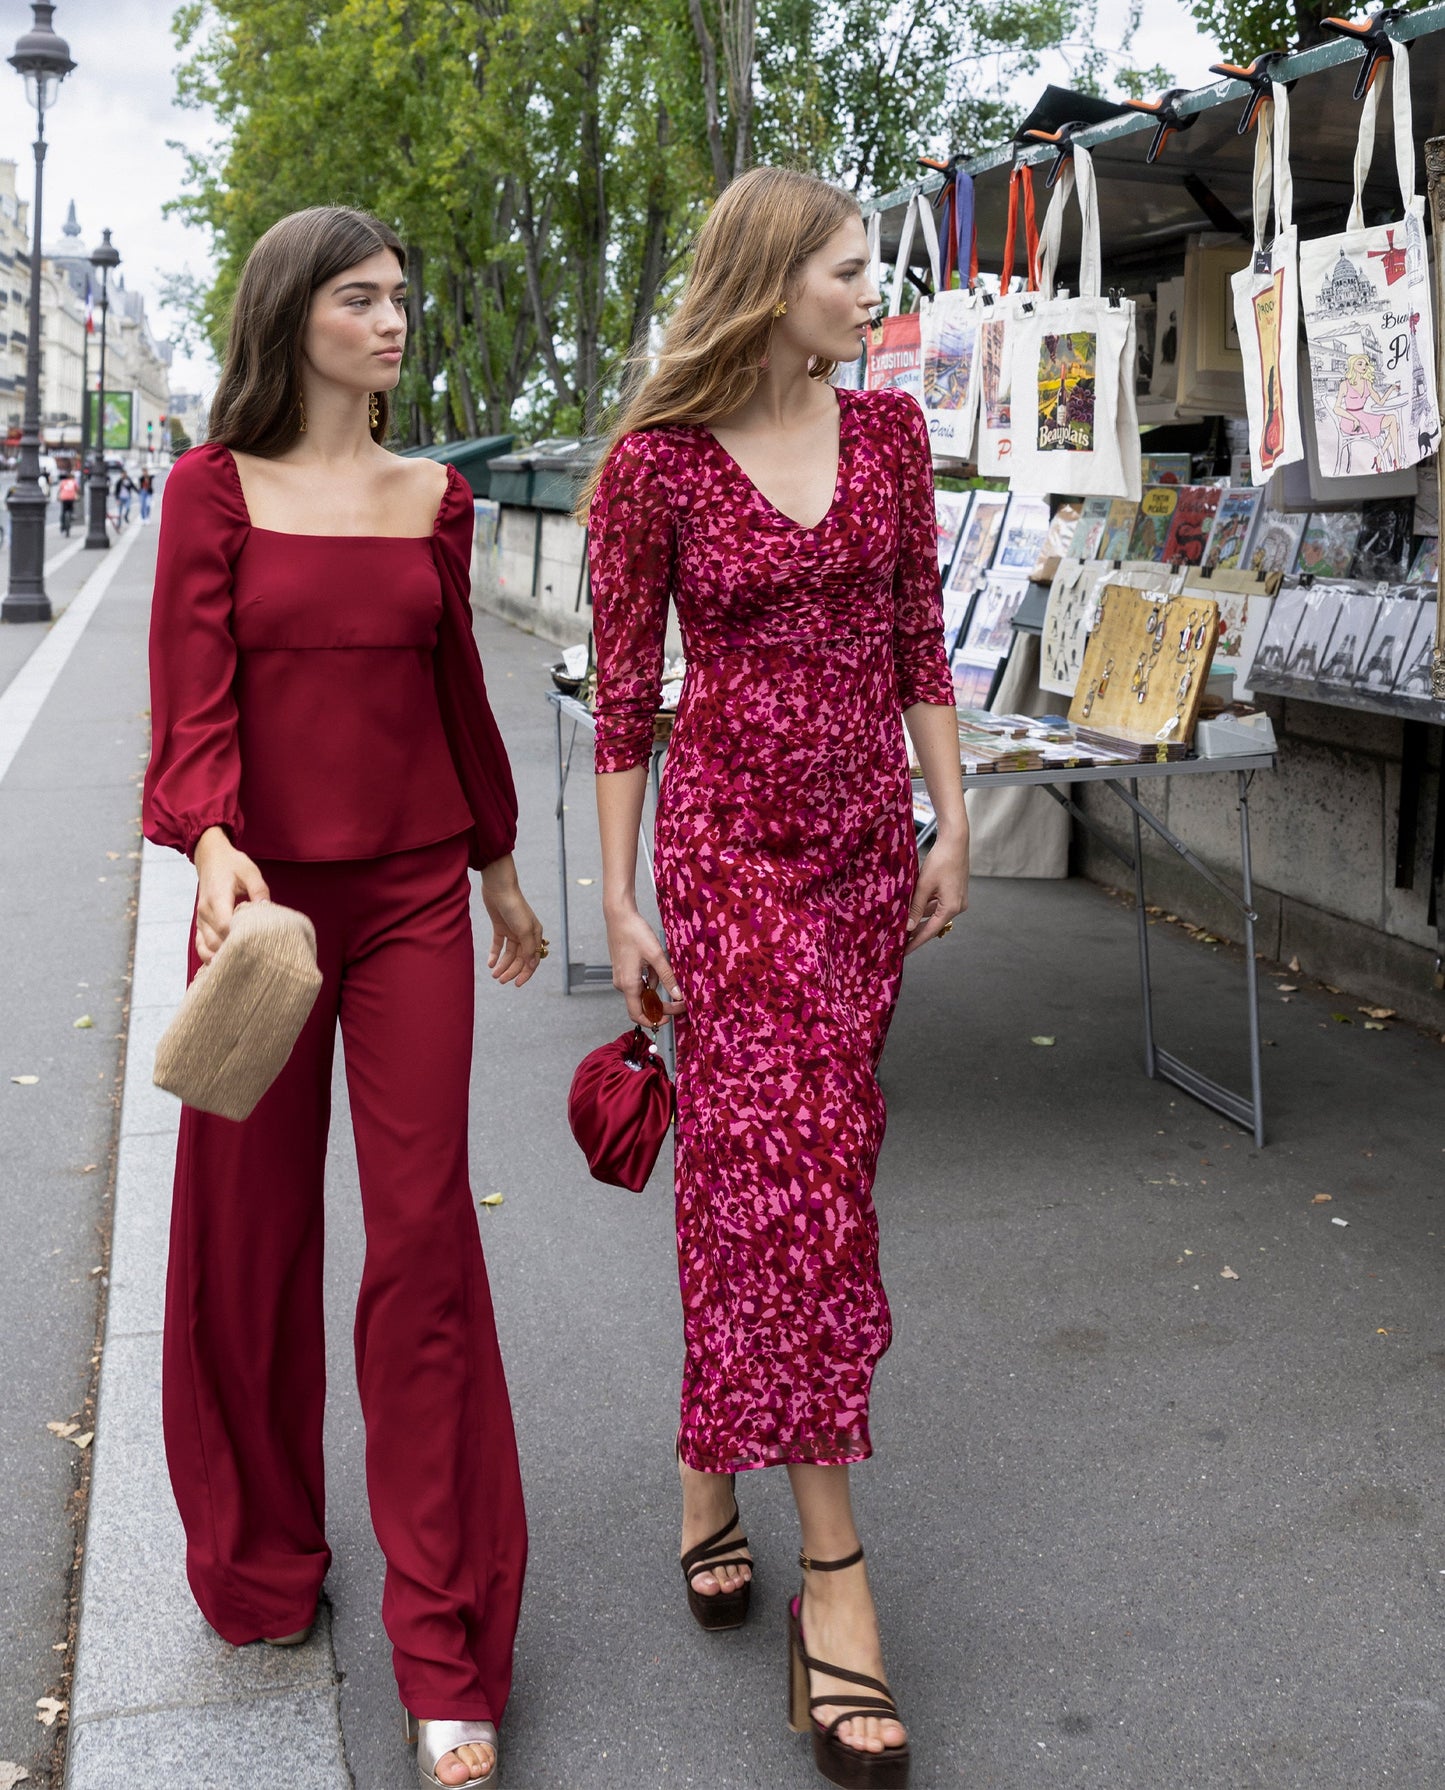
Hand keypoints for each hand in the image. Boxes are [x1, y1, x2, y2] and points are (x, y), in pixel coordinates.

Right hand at [193, 826, 269, 964]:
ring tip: (241, 965)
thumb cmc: (232, 864)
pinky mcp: (200, 923)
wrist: (211, 857)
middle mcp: (205, 911)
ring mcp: (200, 919)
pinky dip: (209, 956)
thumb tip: (267, 909)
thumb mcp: (250, 872)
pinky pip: (200, 945)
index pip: (225, 926)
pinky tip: (224, 963)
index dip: (239, 939)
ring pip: (206, 947)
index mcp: (217, 899)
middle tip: (254, 960)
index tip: (257, 946)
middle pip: (215, 942)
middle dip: (232, 952)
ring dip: (221, 957)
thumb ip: (259, 890)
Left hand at [479, 854, 545, 986]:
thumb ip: (528, 948)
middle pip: (520, 959)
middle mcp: (525, 934)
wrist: (499, 887)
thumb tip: (532, 965)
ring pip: (509, 954)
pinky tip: (490, 963)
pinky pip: (498, 945)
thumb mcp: (524, 929)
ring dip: (502, 965)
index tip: (516, 984)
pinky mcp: (500, 927)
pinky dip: (494, 954)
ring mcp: (512, 931)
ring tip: (494, 974)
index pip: (533, 959)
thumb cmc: (514, 906)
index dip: (526, 973)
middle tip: (500, 980)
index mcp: (535, 935)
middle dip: (511, 971)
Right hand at [605, 902, 684, 1026]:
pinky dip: (650, 980)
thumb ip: (667, 977)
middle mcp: (622, 984)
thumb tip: (678, 995)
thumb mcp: (656, 956)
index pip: (638, 1014)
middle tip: (678, 1002)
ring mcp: (621, 977)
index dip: (653, 1020)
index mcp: (628, 984)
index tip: (668, 1019)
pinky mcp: (623, 970)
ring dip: (656, 990)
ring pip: (642, 992)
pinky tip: (657, 968)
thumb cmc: (634, 933)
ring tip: (669, 977)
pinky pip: (639, 982)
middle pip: (642, 1004)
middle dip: (660, 1005)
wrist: (619, 916)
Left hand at [904, 827, 968, 955]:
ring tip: (902, 927)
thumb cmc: (941, 860)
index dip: (915, 942)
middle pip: (933, 925)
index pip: (930, 931)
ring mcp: (958, 900)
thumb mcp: (923, 885)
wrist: (955, 841)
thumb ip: (915, 907)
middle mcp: (958, 907)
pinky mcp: (955, 893)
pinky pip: (938, 905)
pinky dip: (926, 909)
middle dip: (916, 933)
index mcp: (951, 908)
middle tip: (899, 943)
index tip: (903, 952)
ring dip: (920, 920)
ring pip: (935, 915)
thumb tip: (908, 927)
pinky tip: (912, 910)